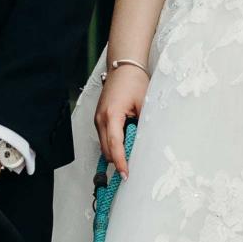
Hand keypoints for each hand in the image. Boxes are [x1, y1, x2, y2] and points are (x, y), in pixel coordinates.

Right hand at [95, 63, 147, 179]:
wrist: (123, 67)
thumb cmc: (134, 81)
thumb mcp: (144, 104)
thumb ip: (142, 125)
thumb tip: (144, 144)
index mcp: (112, 115)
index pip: (114, 145)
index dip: (121, 162)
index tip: (126, 174)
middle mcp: (101, 119)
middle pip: (107, 149)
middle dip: (118, 160)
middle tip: (132, 168)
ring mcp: (98, 119)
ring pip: (104, 145)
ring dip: (116, 152)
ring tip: (131, 152)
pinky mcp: (100, 119)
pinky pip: (105, 137)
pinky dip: (114, 143)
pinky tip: (126, 142)